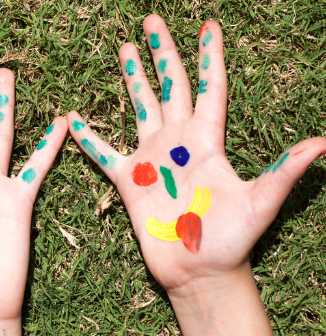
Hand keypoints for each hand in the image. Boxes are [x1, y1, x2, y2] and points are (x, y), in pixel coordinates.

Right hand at [68, 15, 325, 295]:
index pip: (210, 88)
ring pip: (141, 108)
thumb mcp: (260, 203)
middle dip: (163, 54)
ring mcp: (152, 160)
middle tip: (152, 22)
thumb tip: (322, 144)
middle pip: (171, 87)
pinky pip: (104, 154)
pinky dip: (89, 137)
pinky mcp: (129, 182)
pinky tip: (74, 119)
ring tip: (125, 50)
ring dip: (133, 79)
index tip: (209, 25)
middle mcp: (178, 143)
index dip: (210, 57)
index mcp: (207, 141)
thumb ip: (283, 171)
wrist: (198, 271)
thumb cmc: (232, 240)